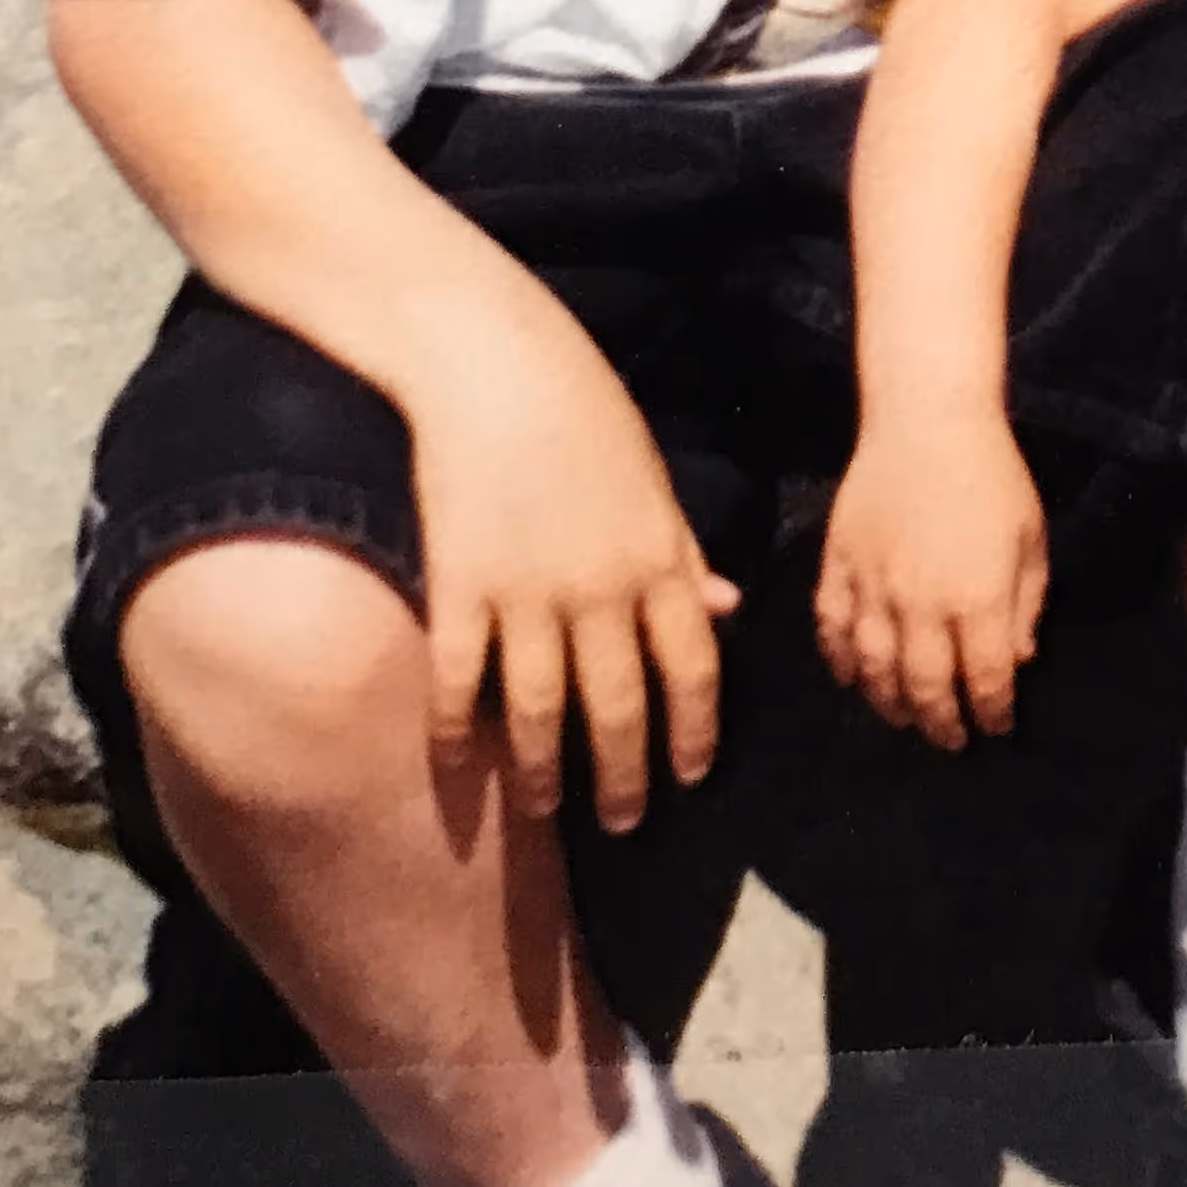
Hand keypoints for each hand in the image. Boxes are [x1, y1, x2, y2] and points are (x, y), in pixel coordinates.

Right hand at [409, 307, 739, 836]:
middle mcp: (600, 588)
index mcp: (659, 559)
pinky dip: (457, 728)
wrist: (495, 365)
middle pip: (619, 706)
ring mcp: (526, 591)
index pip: (693, 669)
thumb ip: (685, 556)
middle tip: (622, 822)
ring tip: (545, 806)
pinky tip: (460, 760)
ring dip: (544, 769)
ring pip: (540, 709)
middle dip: (624, 775)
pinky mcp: (459, 584)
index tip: (691, 777)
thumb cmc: (583, 414)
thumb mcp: (653, 482)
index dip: (694, 732)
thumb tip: (728, 612)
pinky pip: (458, 678)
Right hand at [814, 411, 1048, 750]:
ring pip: (874, 668)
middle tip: (949, 741)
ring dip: (889, 704)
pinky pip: (831, 628)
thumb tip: (1018, 661)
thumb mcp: (1031, 538)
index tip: (996, 729)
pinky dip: (839, 661)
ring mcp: (872, 587)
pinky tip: (851, 678)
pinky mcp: (838, 565)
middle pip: (925, 686)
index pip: (984, 679)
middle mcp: (920, 604)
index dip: (991, 712)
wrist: (927, 420)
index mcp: (976, 598)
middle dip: (940, 723)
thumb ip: (1026, 604)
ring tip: (903, 720)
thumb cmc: (993, 475)